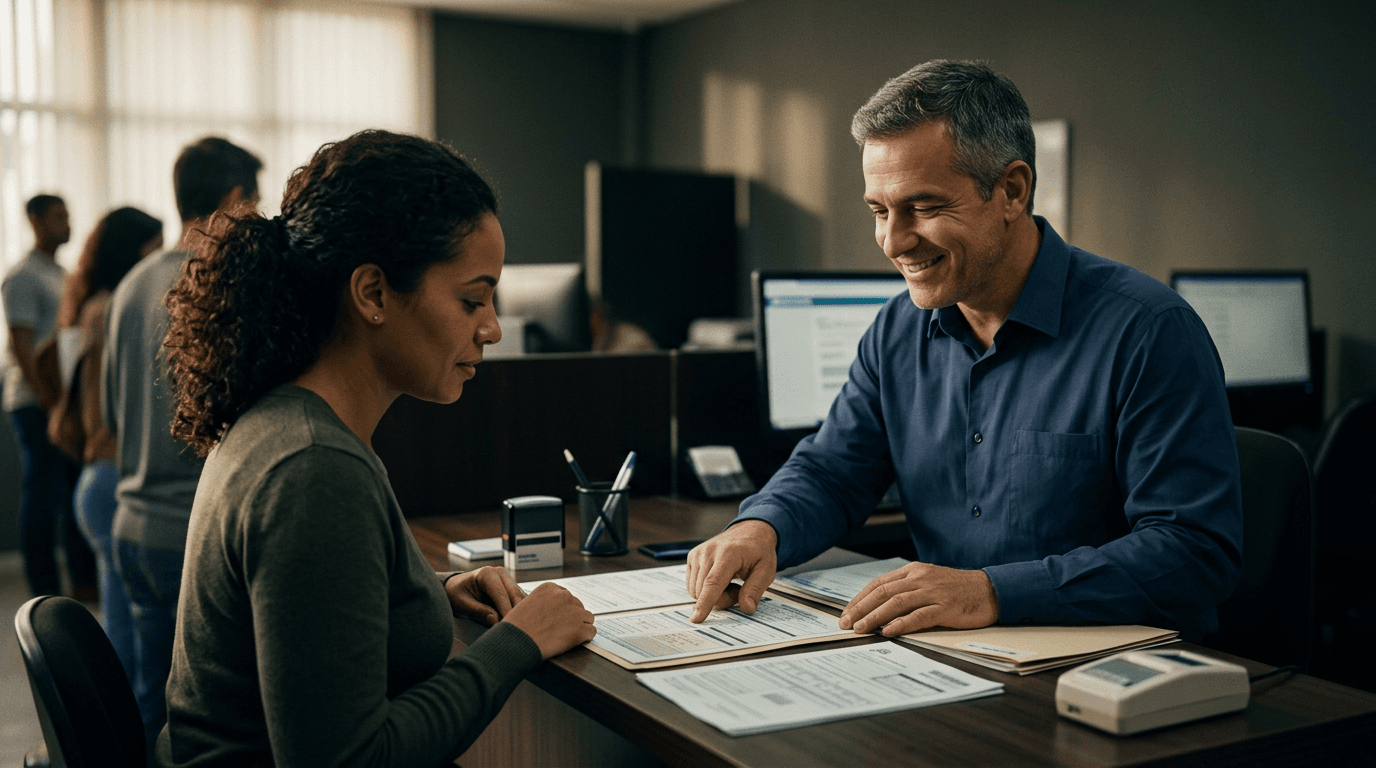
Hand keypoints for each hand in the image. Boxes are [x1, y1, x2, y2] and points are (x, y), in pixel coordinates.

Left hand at [444, 566, 525, 625]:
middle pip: (515, 594)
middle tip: (516, 630)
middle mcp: (500, 573)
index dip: (506, 611)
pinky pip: (519, 599)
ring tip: (519, 628)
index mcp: (487, 573)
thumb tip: (496, 620)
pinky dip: (519, 610)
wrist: (456, 586)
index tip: (508, 625)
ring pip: (520, 597)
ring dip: (520, 612)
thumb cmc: (456, 593)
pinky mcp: (510, 586)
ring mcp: (507, 578)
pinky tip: (518, 622)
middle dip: (516, 612)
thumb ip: (479, 611)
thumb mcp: (462, 603)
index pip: (501, 594)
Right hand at [502, 583, 596, 659]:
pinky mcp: (581, 629)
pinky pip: (591, 631)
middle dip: (571, 617)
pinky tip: (575, 642)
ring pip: (587, 618)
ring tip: (567, 636)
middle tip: (560, 629)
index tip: (556, 618)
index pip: (565, 596)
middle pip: (577, 606)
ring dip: (580, 626)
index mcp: (550, 588)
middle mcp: (565, 596)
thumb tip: (553, 611)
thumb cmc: (517, 626)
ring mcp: (575, 612)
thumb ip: (542, 603)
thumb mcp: (526, 604)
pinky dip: (585, 638)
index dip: (562, 609)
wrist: (517, 641)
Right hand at [685, 520, 776, 622]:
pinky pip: (692, 585)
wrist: (750, 531)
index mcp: (728, 554)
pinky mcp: (692, 557)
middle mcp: (709, 552)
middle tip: (738, 589)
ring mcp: (698, 553)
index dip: (705, 603)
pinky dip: (705, 589)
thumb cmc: (758, 551)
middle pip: (704, 591)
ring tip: (730, 582)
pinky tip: (720, 579)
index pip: (713, 583)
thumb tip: (747, 608)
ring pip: (696, 590)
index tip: (696, 618)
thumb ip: (755, 590)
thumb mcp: (766, 571)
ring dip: (712, 595)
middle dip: (721, 599)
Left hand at [839, 562, 998, 635]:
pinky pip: (919, 616)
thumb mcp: (928, 582)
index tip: (847, 613)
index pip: (878, 583)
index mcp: (913, 570)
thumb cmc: (957, 589)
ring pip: (896, 603)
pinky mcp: (945, 607)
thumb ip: (907, 590)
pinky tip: (889, 631)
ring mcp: (933, 592)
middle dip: (860, 608)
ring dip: (875, 616)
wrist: (990, 590)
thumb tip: (879, 607)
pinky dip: (901, 623)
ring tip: (860, 629)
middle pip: (883, 592)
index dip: (860, 598)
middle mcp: (920, 578)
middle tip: (846, 623)